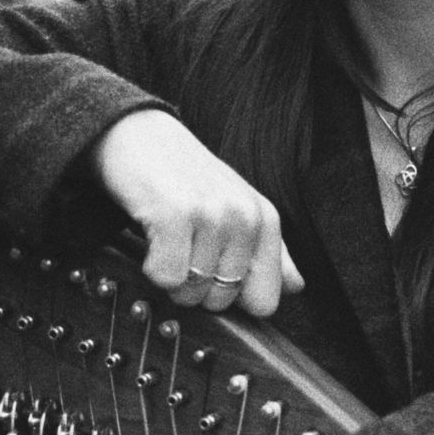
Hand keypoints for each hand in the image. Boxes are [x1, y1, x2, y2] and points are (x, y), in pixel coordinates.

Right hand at [91, 110, 303, 316]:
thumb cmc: (184, 176)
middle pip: (222, 302)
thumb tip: (296, 286)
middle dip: (195, 286)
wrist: (137, 133)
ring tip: (167, 239)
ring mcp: (212, 215)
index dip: (232, 297)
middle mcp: (245, 216)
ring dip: (170, 276)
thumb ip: (270, 250)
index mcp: (265, 219)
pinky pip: (166, 278)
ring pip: (192, 293)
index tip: (212, 270)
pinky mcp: (175, 216)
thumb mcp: (236, 207)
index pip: (264, 301)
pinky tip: (152, 238)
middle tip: (182, 247)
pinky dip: (151, 267)